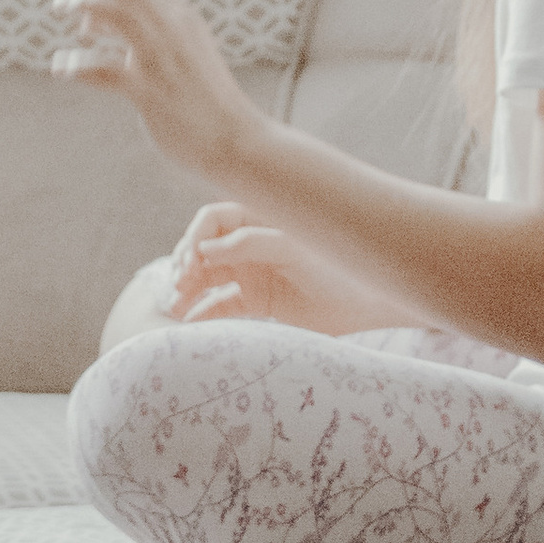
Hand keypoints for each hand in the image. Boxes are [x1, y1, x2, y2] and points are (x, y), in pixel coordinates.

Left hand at [50, 0, 255, 178]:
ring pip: (115, 13)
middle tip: (61, 3)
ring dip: (79, 10)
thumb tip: (99, 24)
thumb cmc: (204, 100)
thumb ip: (149, 35)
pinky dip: (75, 64)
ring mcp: (161, 58)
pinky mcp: (148, 90)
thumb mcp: (183, 53)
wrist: (237, 140)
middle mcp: (172, 28)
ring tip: (62, 25)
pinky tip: (62, 68)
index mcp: (181, 17)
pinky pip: (101, 67)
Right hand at [166, 203, 392, 337]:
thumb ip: (248, 244)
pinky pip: (221, 305)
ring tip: (174, 307)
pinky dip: (204, 313)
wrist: (369, 301)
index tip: (191, 263)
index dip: (195, 238)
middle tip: (178, 288)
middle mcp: (250, 243)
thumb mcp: (292, 248)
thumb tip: (203, 251)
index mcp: (258, 219)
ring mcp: (251, 272)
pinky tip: (191, 323)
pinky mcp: (257, 301)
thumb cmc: (337, 264)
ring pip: (206, 278)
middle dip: (184, 265)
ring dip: (187, 290)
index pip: (211, 220)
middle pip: (202, 249)